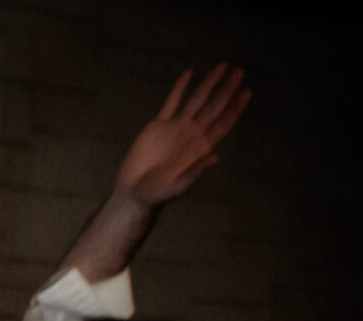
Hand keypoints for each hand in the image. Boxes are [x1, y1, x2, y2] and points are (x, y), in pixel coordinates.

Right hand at [114, 64, 248, 207]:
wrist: (133, 191)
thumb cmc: (157, 193)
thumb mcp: (178, 186)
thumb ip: (196, 172)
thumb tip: (215, 158)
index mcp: (201, 147)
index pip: (223, 123)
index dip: (235, 108)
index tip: (246, 92)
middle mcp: (192, 134)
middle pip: (215, 107)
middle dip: (227, 89)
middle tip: (240, 72)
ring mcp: (176, 128)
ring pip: (197, 100)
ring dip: (210, 84)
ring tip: (222, 67)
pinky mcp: (158, 126)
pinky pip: (171, 102)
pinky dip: (180, 88)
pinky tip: (188, 74)